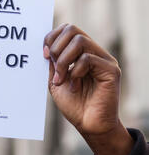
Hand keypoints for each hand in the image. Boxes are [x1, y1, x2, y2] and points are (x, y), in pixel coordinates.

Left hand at [44, 24, 132, 154]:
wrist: (88, 125)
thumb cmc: (73, 105)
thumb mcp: (55, 81)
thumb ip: (52, 63)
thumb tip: (45, 46)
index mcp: (80, 53)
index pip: (67, 29)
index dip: (51, 38)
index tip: (44, 55)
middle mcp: (94, 52)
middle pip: (72, 29)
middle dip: (56, 47)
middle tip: (53, 67)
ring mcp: (104, 60)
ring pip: (80, 41)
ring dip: (63, 60)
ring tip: (61, 78)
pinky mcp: (111, 70)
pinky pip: (88, 59)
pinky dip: (75, 71)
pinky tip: (75, 86)